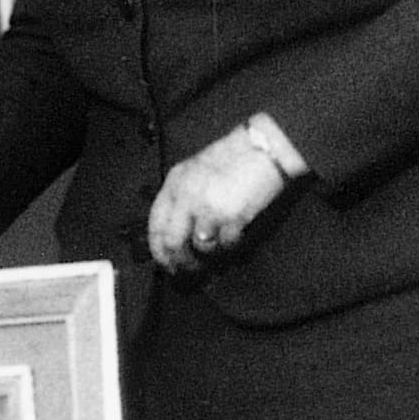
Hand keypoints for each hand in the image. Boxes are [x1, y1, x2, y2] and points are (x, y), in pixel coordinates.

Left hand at [146, 124, 293, 274]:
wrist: (262, 148)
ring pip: (201, 247)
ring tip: (218, 246)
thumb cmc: (231, 159)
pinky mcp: (232, 217)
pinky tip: (236, 236)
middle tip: (185, 270)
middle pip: (173, 243)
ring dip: (210, 253)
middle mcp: (186, 198)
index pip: (155, 225)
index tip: (164, 262)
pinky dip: (231, 245)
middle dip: (179, 262)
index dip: (158, 249)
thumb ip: (181, 197)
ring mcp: (208, 209)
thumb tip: (175, 232)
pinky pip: (226, 244)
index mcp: (174, 185)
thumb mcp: (195, 171)